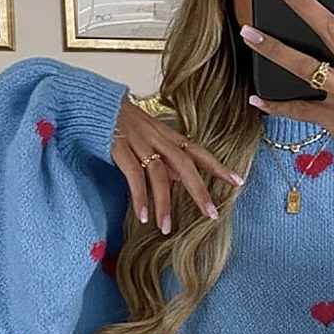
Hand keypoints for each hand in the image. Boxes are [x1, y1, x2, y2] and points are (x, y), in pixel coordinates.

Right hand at [111, 97, 244, 234]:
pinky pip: (134, 177)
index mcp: (168, 136)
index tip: (238, 181)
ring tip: (166, 228)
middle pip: (186, 164)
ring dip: (164, 204)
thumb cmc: (124, 125)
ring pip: (159, 175)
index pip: (199, 151)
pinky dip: (140, 197)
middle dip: (199, 190)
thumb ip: (166, 159)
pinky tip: (143, 216)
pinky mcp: (121, 149)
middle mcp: (158, 139)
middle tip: (211, 214)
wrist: (95, 105)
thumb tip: (181, 180)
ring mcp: (140, 143)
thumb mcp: (150, 140)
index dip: (218, 166)